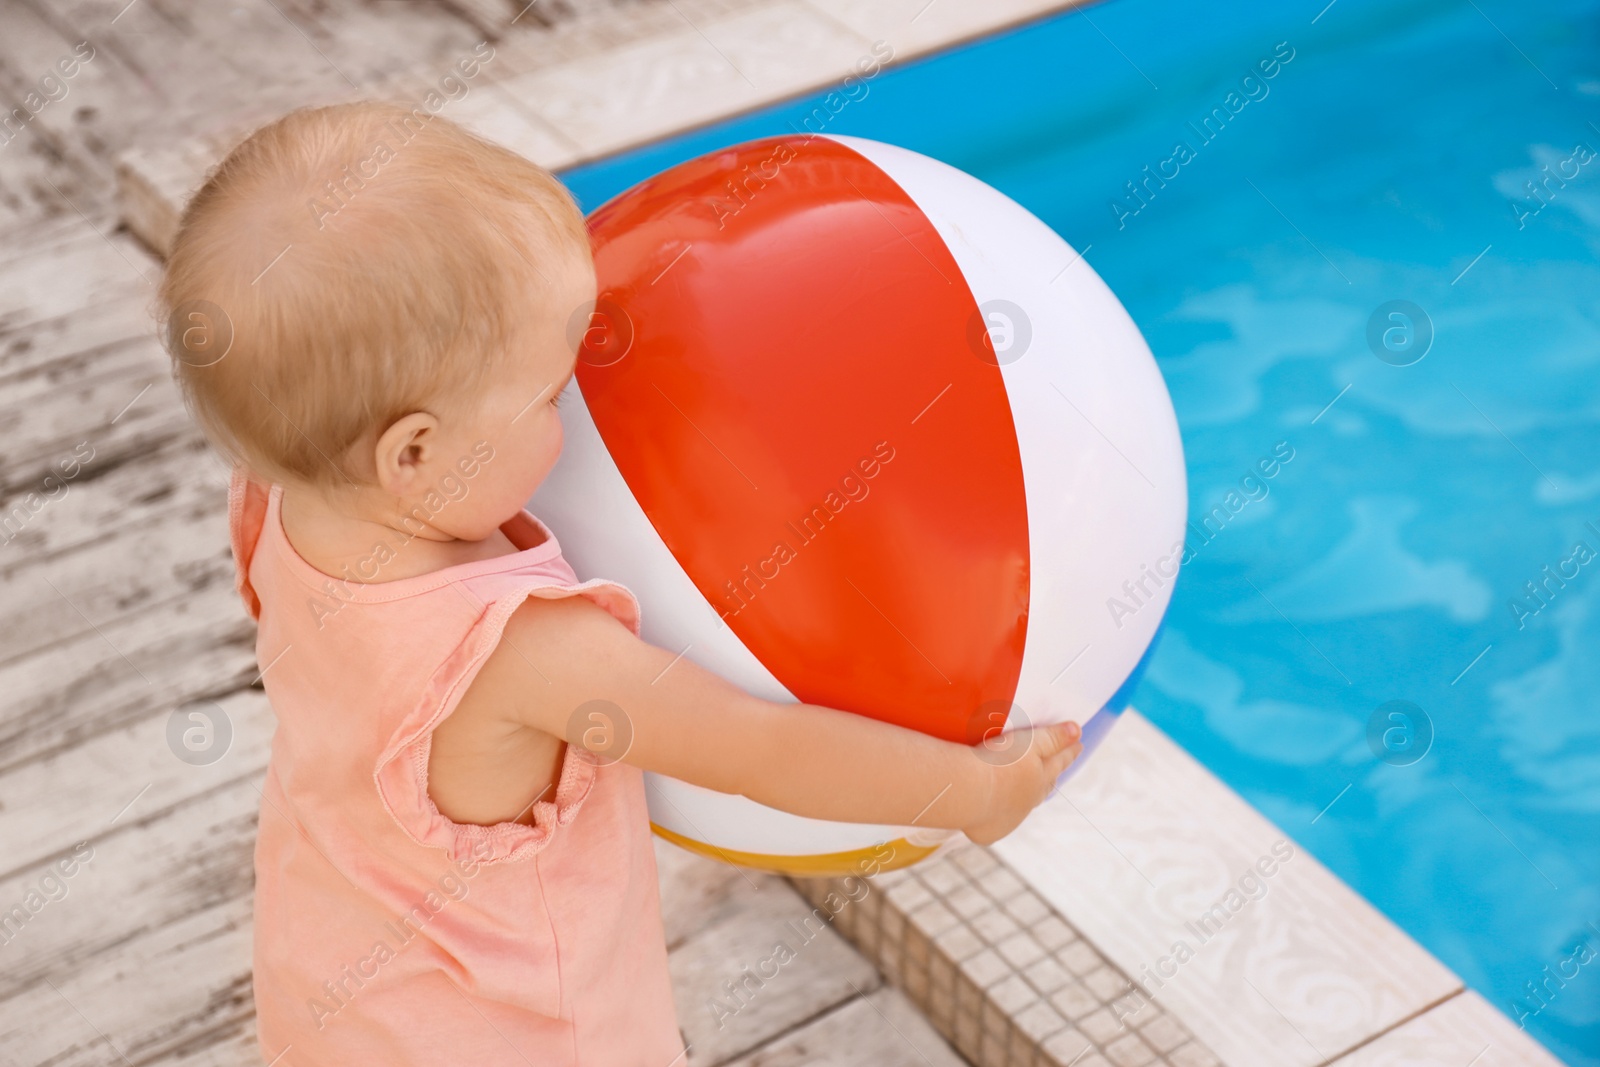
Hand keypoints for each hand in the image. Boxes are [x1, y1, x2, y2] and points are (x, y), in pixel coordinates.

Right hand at [961, 721, 1082, 845]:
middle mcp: (1028, 801)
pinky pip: (998, 824)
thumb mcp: (1028, 742)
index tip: (1079, 744)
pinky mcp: (989, 832)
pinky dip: (1000, 818)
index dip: (1068, 752)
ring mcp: (1010, 819)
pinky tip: (994, 814)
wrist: (968, 792)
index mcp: (1040, 778)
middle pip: (1044, 787)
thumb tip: (1078, 731)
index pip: (1059, 762)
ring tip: (1028, 792)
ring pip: (1023, 807)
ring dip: (1026, 798)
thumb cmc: (997, 762)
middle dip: (1051, 777)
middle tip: (1056, 770)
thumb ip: (1053, 738)